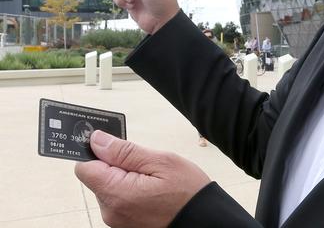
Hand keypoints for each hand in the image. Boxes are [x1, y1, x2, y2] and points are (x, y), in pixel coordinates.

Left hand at [75, 130, 210, 227]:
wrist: (204, 220)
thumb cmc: (188, 193)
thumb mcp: (161, 162)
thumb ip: (125, 151)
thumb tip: (97, 140)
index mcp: (117, 193)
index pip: (84, 167)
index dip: (96, 151)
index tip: (113, 143)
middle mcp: (110, 211)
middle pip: (97, 177)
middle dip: (115, 164)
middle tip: (144, 162)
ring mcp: (117, 220)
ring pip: (108, 187)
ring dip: (124, 178)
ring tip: (151, 178)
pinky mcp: (124, 225)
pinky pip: (118, 200)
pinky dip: (130, 190)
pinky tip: (151, 190)